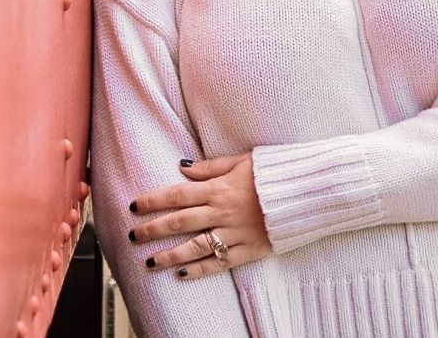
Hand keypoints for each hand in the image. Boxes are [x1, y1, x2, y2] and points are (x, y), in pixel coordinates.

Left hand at [128, 153, 271, 279]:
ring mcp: (234, 233)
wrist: (304, 192)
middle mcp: (222, 212)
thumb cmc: (273, 172)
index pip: (178, 195)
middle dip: (153, 229)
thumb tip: (183, 168)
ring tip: (150, 262)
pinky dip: (200, 271)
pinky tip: (182, 276)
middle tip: (133, 236)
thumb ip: (211, 166)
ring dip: (170, 255)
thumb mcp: (242, 160)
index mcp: (219, 188)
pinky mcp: (247, 249)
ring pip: (194, 247)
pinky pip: (219, 263)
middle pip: (180, 222)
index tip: (134, 206)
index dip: (153, 201)